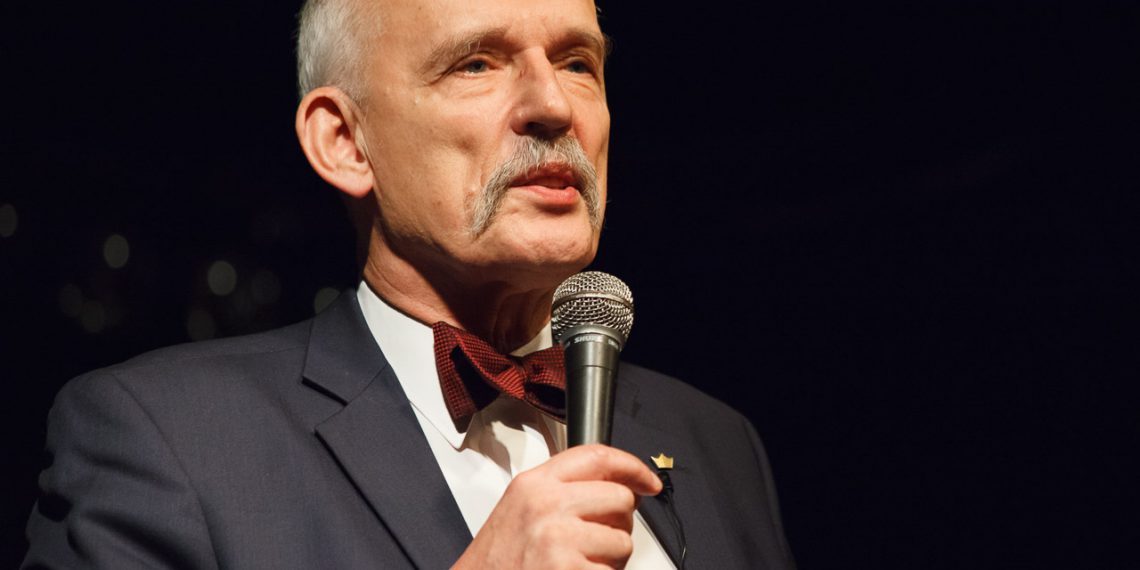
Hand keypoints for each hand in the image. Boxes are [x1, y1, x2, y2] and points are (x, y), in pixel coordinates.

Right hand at [452, 444, 662, 569]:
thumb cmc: (498, 561)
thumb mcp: (520, 509)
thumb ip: (561, 490)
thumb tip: (616, 485)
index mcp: (534, 484)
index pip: (597, 456)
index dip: (632, 466)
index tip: (647, 480)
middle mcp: (546, 506)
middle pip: (620, 498)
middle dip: (620, 523)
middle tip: (599, 540)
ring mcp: (558, 539)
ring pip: (623, 541)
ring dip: (611, 560)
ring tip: (581, 565)